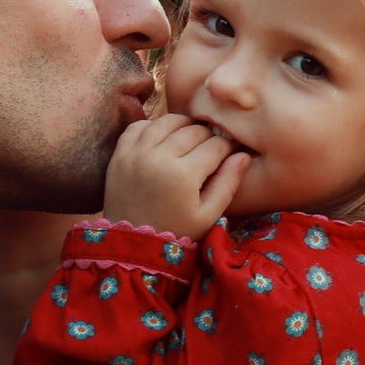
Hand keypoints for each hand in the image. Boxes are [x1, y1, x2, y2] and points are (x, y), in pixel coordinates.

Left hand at [101, 114, 249, 236]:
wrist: (133, 243)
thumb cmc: (176, 232)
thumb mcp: (209, 215)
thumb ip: (228, 183)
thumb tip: (244, 155)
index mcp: (184, 175)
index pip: (216, 145)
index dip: (228, 146)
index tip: (231, 151)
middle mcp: (159, 157)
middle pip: (193, 130)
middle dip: (208, 136)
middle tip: (211, 149)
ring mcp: (136, 153)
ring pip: (167, 121)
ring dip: (183, 126)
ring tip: (189, 139)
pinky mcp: (120, 154)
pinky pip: (138, 125)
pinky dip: (153, 126)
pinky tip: (162, 138)